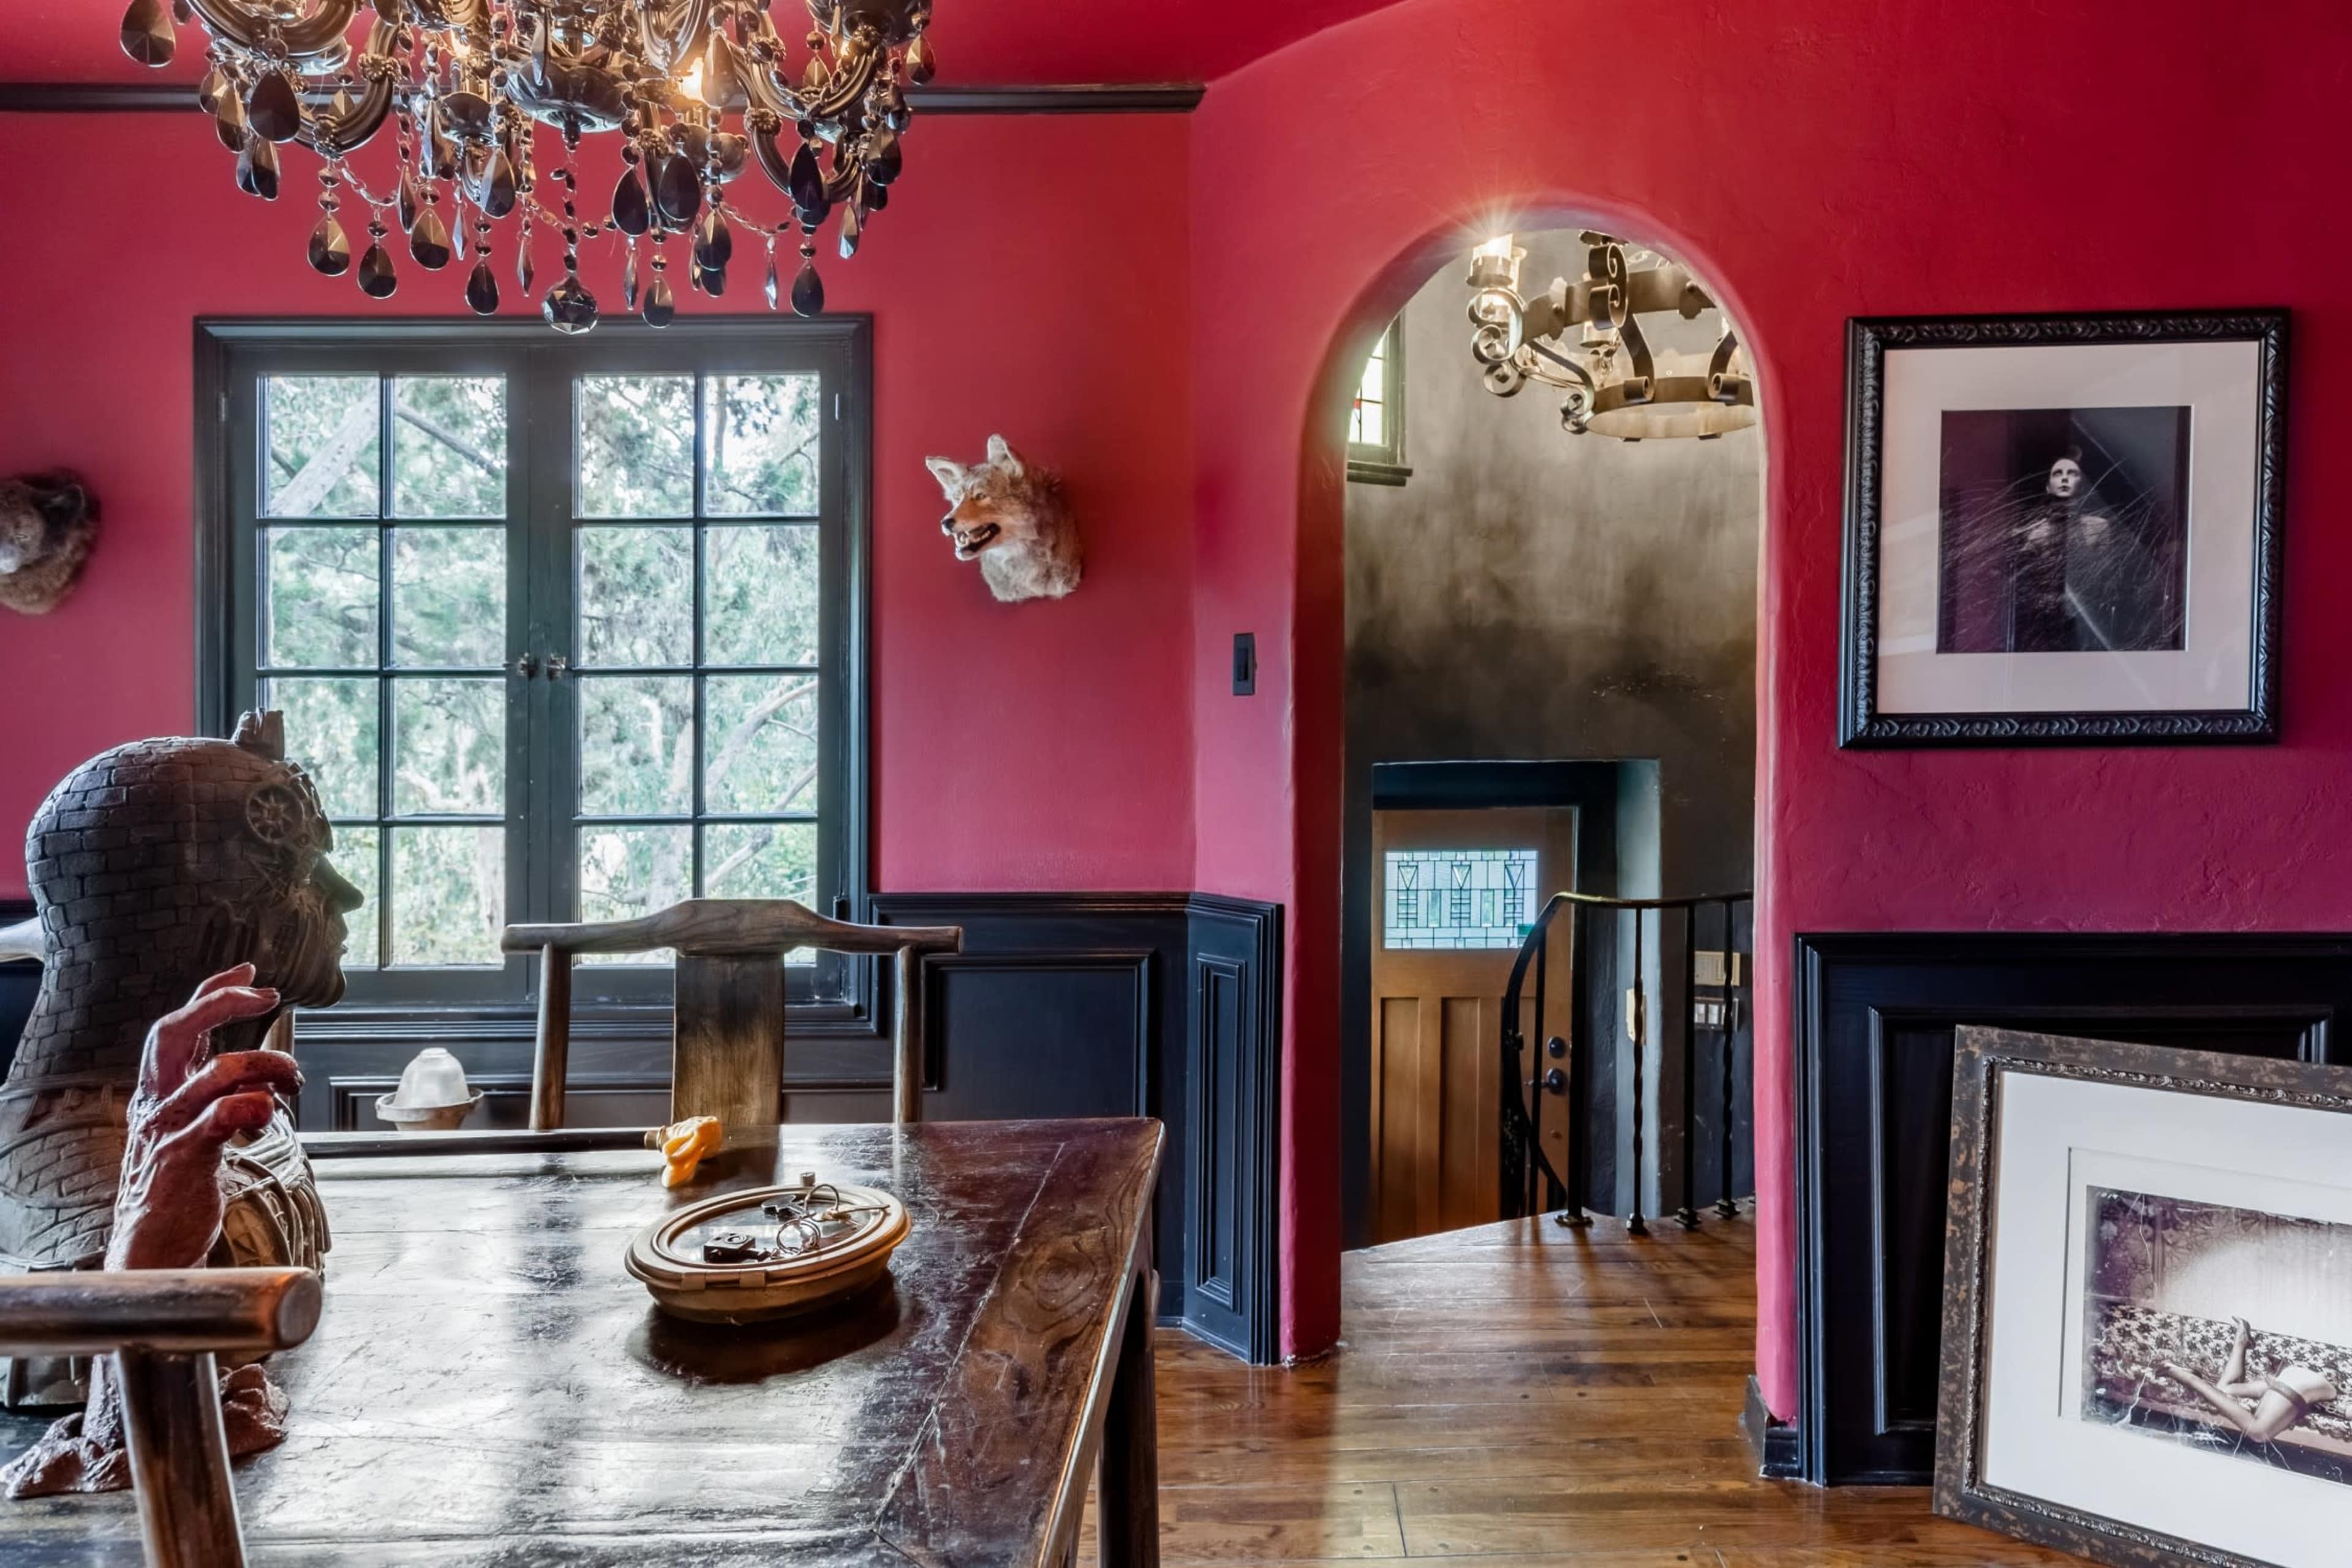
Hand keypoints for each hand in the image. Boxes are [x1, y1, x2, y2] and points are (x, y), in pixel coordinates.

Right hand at [104, 965, 301, 1271]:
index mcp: (160, 1092)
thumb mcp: (194, 1128)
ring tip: (292, 1081)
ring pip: (216, 1070)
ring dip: (267, 1064)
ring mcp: (168, 1129)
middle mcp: (157, 1103)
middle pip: (175, 1031)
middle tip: (265, 997)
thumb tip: (254, 1066)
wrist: (154, 1245)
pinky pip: (222, 1115)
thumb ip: (216, 1094)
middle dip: (222, 1003)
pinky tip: (269, 1113)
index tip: (249, 972)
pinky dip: (254, 1105)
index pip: (179, 1026)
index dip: (212, 991)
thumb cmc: (180, 1187)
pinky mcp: (184, 1158)